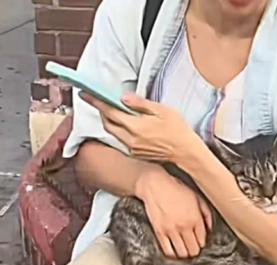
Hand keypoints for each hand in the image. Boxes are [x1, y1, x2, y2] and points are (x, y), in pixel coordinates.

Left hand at [80, 92, 203, 163]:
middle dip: (103, 112)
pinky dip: (120, 130)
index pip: (110, 111)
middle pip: (108, 123)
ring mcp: (132, 148)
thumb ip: (141, 104)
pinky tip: (128, 125)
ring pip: (114, 132)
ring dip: (111, 121)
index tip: (84, 93)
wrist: (186, 153)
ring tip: (115, 112)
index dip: (96, 101)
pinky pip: (122, 139)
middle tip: (101, 102)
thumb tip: (123, 98)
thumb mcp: (162, 111)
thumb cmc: (178, 131)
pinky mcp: (136, 153)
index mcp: (135, 126)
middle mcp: (130, 138)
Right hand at [134, 165, 213, 258]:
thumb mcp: (197, 198)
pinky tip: (174, 252)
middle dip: (194, 251)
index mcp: (195, 218)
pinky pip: (167, 250)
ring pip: (181, 252)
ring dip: (184, 254)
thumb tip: (209, 227)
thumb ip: (206, 213)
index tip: (200, 243)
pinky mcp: (159, 232)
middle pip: (193, 249)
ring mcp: (171, 230)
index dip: (202, 243)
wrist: (155, 185)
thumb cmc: (176, 189)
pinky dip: (172, 254)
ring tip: (184, 251)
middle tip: (193, 249)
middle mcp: (184, 226)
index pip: (202, 240)